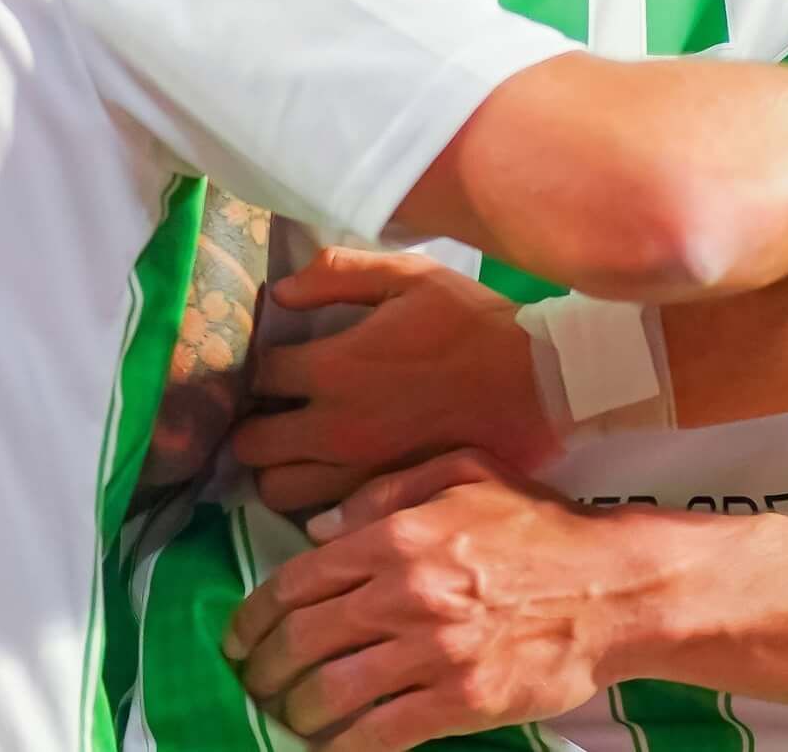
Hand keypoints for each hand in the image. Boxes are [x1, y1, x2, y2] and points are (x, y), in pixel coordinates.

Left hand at [228, 450, 671, 751]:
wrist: (614, 588)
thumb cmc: (542, 526)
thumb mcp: (467, 472)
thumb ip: (388, 490)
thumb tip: (321, 527)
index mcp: (400, 535)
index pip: (299, 580)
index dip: (255, 615)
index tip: (240, 637)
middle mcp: (406, 592)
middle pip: (304, 639)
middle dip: (264, 668)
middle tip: (254, 682)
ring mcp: (433, 651)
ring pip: (332, 691)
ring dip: (296, 710)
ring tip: (287, 717)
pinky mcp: (460, 701)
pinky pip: (380, 732)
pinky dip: (343, 747)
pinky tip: (329, 749)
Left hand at [232, 247, 557, 512]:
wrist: (536, 384)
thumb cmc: (473, 324)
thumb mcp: (410, 276)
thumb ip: (338, 273)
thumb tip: (281, 292)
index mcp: (334, 368)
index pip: (258, 374)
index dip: (258, 365)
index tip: (276, 360)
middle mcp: (334, 428)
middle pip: (251, 443)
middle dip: (253, 423)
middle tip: (275, 410)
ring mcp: (357, 472)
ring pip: (276, 489)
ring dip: (277, 467)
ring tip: (296, 447)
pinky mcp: (384, 499)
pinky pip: (320, 514)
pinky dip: (313, 496)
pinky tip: (330, 473)